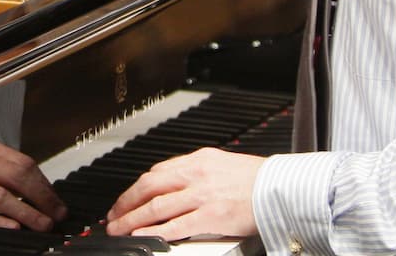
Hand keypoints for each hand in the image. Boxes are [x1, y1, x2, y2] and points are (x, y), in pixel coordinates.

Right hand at [0, 137, 66, 231]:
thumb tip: (30, 185)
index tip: (56, 200)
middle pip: (18, 177)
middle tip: (58, 214)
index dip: (44, 184)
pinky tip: (13, 228)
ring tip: (43, 225)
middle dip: (43, 198)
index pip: (24, 163)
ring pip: (2, 196)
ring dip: (27, 213)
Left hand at [105, 147, 263, 239]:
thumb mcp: (223, 166)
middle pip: (149, 186)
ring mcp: (203, 194)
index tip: (125, 199)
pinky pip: (175, 225)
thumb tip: (175, 184)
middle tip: (112, 216)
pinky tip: (141, 235)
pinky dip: (154, 231)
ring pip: (156, 206)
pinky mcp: (211, 215)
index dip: (136, 188)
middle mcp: (197, 174)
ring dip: (131, 219)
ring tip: (118, 229)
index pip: (157, 172)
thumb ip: (199, 174)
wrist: (284, 188)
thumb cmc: (259, 180)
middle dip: (125, 202)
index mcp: (199, 160)